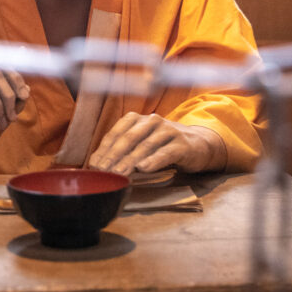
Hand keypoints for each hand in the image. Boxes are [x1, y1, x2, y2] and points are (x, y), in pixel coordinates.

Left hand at [87, 112, 224, 175]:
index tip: (94, 165)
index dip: (104, 149)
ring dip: (130, 160)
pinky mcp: (182, 144)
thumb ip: (124, 151)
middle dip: (114, 156)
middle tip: (103, 171)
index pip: (116, 133)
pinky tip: (144, 168)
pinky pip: (166, 152)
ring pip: (145, 146)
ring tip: (119, 172)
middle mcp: (152, 121)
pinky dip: (154, 160)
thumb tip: (98, 166)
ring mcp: (168, 131)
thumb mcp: (142, 143)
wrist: (198, 144)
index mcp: (138, 119)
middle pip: (128, 138)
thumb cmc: (163, 146)